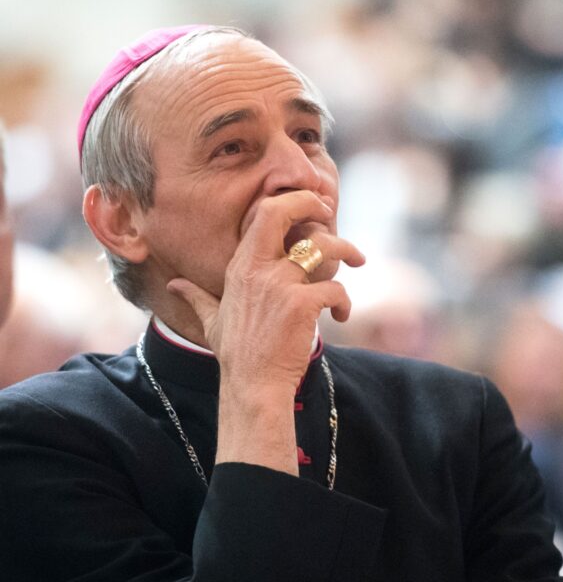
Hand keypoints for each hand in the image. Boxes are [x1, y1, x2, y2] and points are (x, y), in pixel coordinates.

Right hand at [168, 190, 364, 389]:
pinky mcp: (302, 304)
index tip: (311, 209)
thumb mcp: (211, 321)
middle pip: (283, 213)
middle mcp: (257, 269)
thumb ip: (196, 297)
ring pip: (323, 246)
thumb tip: (174, 285)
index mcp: (240, 267)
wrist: (253, 386)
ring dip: (348, 250)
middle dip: (313, 206)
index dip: (291, 203)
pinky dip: (344, 301)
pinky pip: (335, 287)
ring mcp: (280, 285)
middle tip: (332, 213)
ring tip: (359, 261)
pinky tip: (341, 315)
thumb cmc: (236, 355)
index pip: (263, 214)